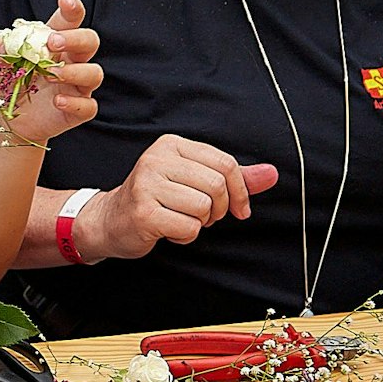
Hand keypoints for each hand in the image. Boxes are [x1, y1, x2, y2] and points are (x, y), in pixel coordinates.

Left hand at [0, 0, 101, 144]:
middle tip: (53, 42)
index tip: (66, 1)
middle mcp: (72, 60)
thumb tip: (7, 43)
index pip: (71, 21)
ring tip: (50, 75)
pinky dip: (75, 103)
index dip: (73, 9)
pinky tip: (57, 101)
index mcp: (56, 42)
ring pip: (94, 73)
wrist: (8, 118)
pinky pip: (88, 105)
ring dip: (75, 71)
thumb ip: (0, 46)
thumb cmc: (9, 82)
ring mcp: (78, 85)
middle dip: (76, 38)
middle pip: (90, 41)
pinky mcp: (78, 109)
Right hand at [81, 135, 280, 259]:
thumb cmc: (156, 199)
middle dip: (218, 209)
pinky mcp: (143, 211)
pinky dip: (185, 236)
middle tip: (202, 216)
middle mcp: (156, 159)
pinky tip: (168, 230)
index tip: (239, 209)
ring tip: (180, 219)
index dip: (240, 191)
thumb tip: (272, 174)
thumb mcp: (194, 181)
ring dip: (200, 223)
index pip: (225, 164)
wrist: (110, 220)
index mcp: (171, 145)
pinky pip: (189, 228)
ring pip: (204, 207)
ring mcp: (147, 184)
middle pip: (217, 186)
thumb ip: (234, 177)